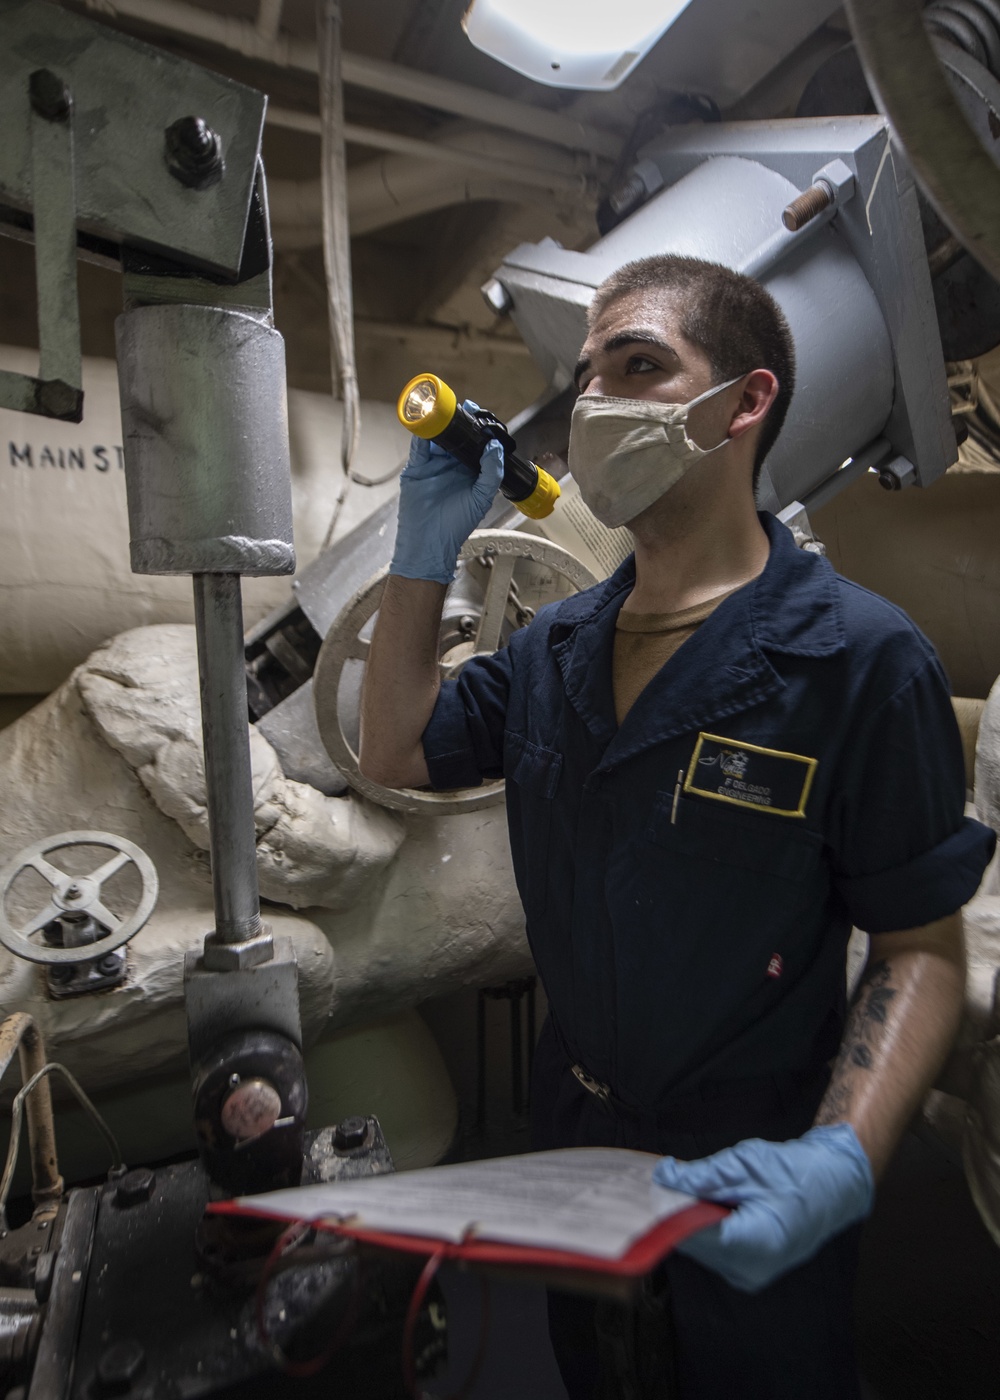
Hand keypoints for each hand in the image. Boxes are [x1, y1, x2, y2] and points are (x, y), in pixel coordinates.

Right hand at [389, 404, 503, 584]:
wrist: (430, 543)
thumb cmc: (456, 526)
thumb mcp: (481, 498)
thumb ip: (491, 473)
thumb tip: (495, 447)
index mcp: (469, 471)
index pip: (474, 444)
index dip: (477, 429)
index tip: (481, 415)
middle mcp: (451, 466)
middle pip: (455, 436)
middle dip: (459, 421)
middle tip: (465, 408)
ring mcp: (433, 466)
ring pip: (437, 438)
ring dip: (441, 424)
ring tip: (446, 410)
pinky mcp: (416, 469)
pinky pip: (419, 448)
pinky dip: (422, 435)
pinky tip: (427, 424)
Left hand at [652, 1123, 873, 1292]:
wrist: (834, 1184)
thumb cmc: (796, 1172)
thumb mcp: (744, 1164)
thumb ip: (700, 1176)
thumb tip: (663, 1178)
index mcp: (755, 1245)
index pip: (693, 1234)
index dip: (666, 1210)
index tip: (644, 1190)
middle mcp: (750, 1269)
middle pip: (692, 1244)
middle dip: (672, 1212)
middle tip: (654, 1182)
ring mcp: (749, 1274)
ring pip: (699, 1248)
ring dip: (685, 1220)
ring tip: (676, 1188)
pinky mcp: (747, 1268)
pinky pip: (712, 1249)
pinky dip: (700, 1227)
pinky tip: (696, 1204)